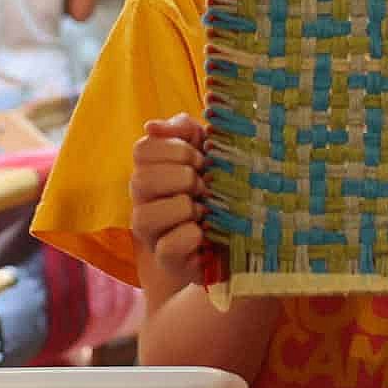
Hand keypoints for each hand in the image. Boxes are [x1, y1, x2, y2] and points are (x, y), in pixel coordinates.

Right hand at [130, 113, 207, 285]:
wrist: (247, 238)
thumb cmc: (224, 189)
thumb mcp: (210, 152)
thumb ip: (185, 131)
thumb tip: (152, 126)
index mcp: (151, 173)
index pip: (142, 149)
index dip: (175, 149)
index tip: (202, 158)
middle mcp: (143, 203)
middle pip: (141, 179)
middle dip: (183, 177)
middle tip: (206, 185)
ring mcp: (152, 235)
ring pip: (147, 216)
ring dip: (185, 208)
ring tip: (206, 211)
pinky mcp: (168, 261)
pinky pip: (168, 246)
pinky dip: (192, 236)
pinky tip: (206, 233)